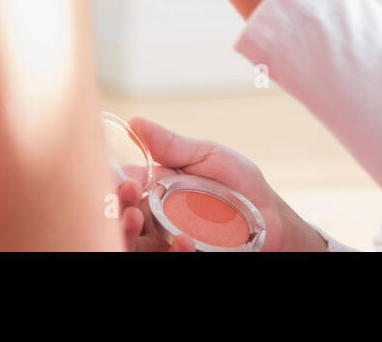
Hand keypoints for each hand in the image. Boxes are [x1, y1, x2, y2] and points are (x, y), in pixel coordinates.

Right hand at [118, 116, 328, 251]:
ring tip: (138, 219)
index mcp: (153, 188)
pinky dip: (173, 251)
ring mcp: (166, 241)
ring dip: (129, 235)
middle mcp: (153, 218)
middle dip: (114, 212)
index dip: (111, 185)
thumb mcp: (207, 156)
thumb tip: (135, 122)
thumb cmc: (237, 183)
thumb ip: (172, 145)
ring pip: (134, 245)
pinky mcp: (184, 255)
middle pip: (119, 219)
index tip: (118, 180)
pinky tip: (184, 240)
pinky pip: (166, 258)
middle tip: (125, 201)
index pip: (120, 187)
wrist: (271, 217)